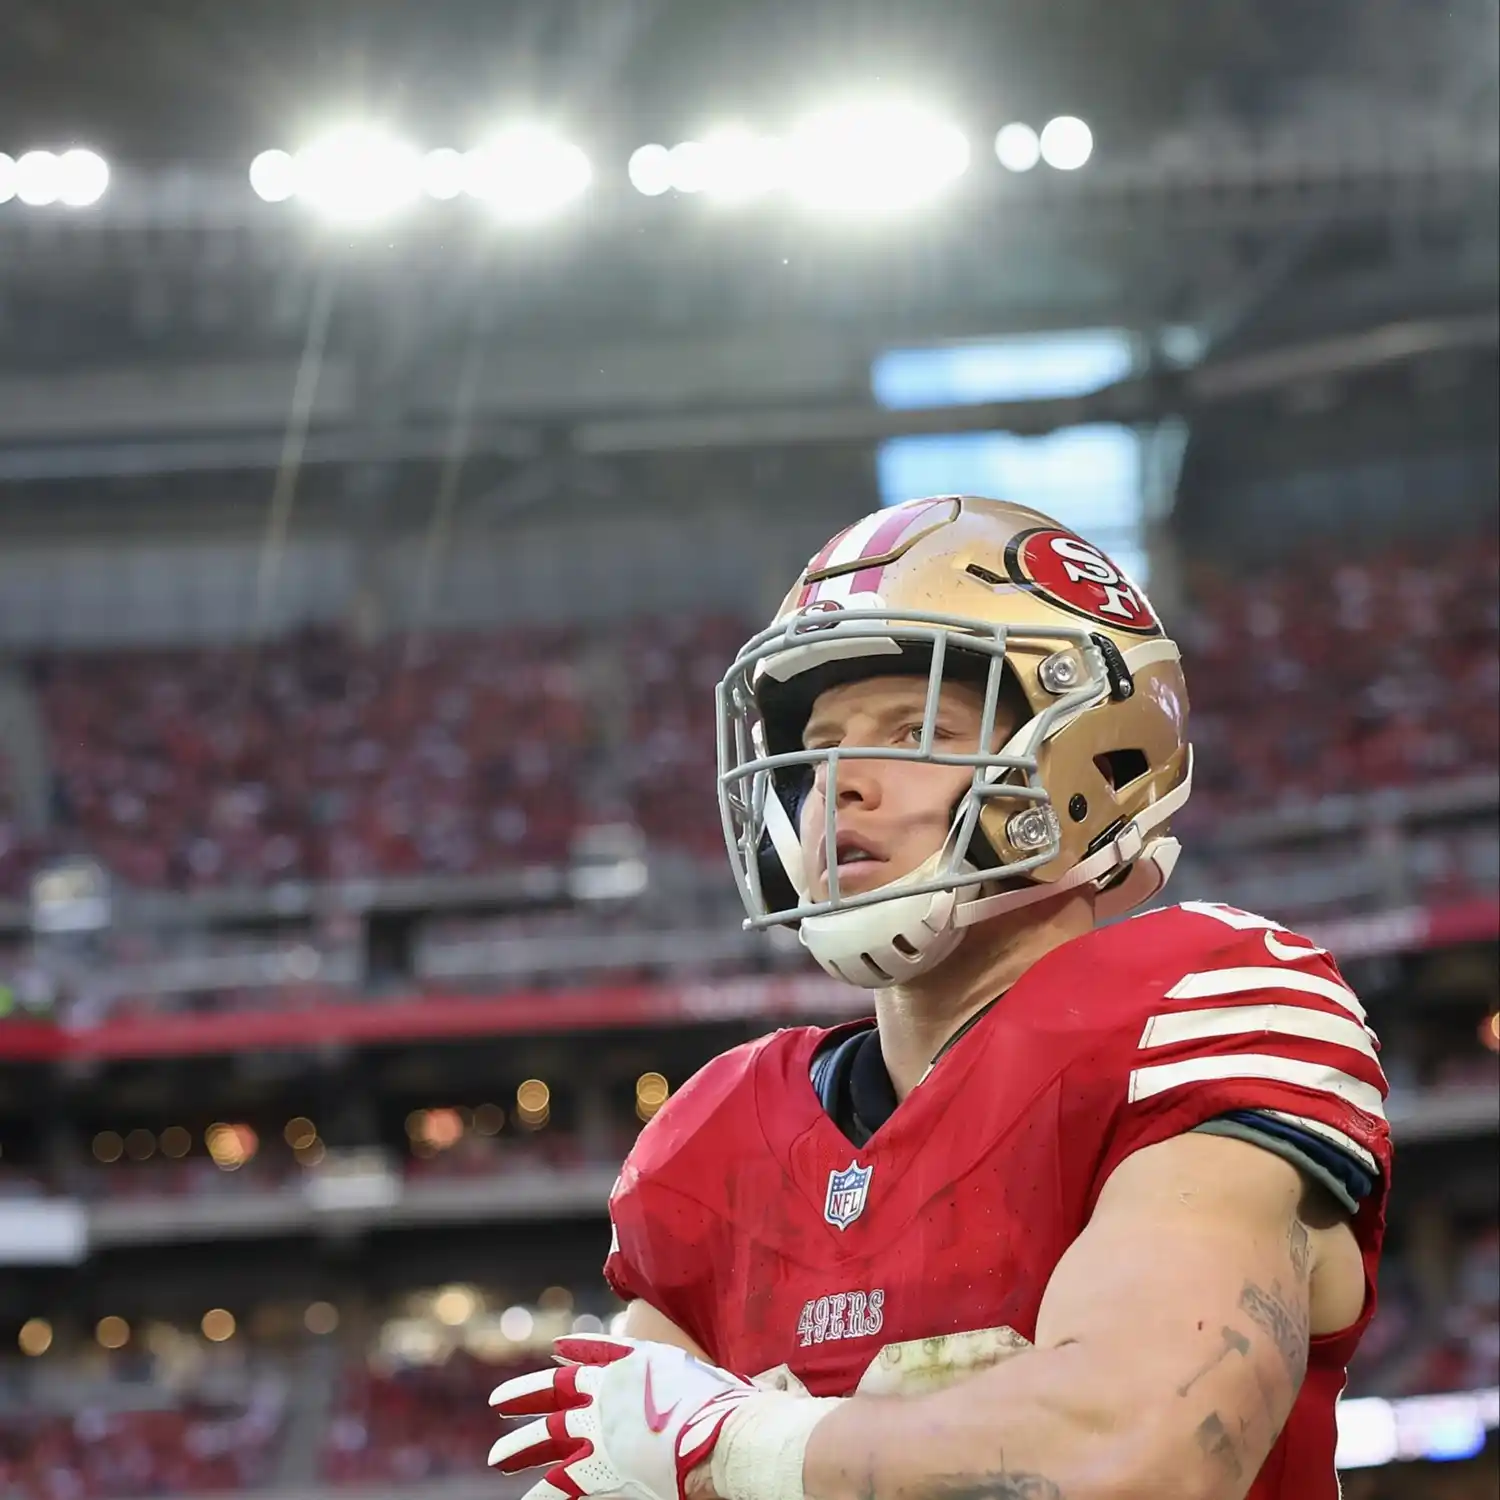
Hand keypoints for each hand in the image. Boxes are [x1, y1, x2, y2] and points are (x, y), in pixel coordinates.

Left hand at [489, 1334, 754, 1499]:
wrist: (720, 1436)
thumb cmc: (725, 1406)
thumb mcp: (700, 1373)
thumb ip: (684, 1372)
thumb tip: (707, 1371)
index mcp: (631, 1365)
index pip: (593, 1352)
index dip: (574, 1351)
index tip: (555, 1351)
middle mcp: (606, 1393)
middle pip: (554, 1392)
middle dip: (524, 1397)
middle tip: (497, 1403)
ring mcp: (598, 1432)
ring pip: (545, 1438)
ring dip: (518, 1448)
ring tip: (496, 1459)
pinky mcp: (597, 1471)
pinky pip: (558, 1487)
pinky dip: (541, 1493)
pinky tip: (526, 1499)